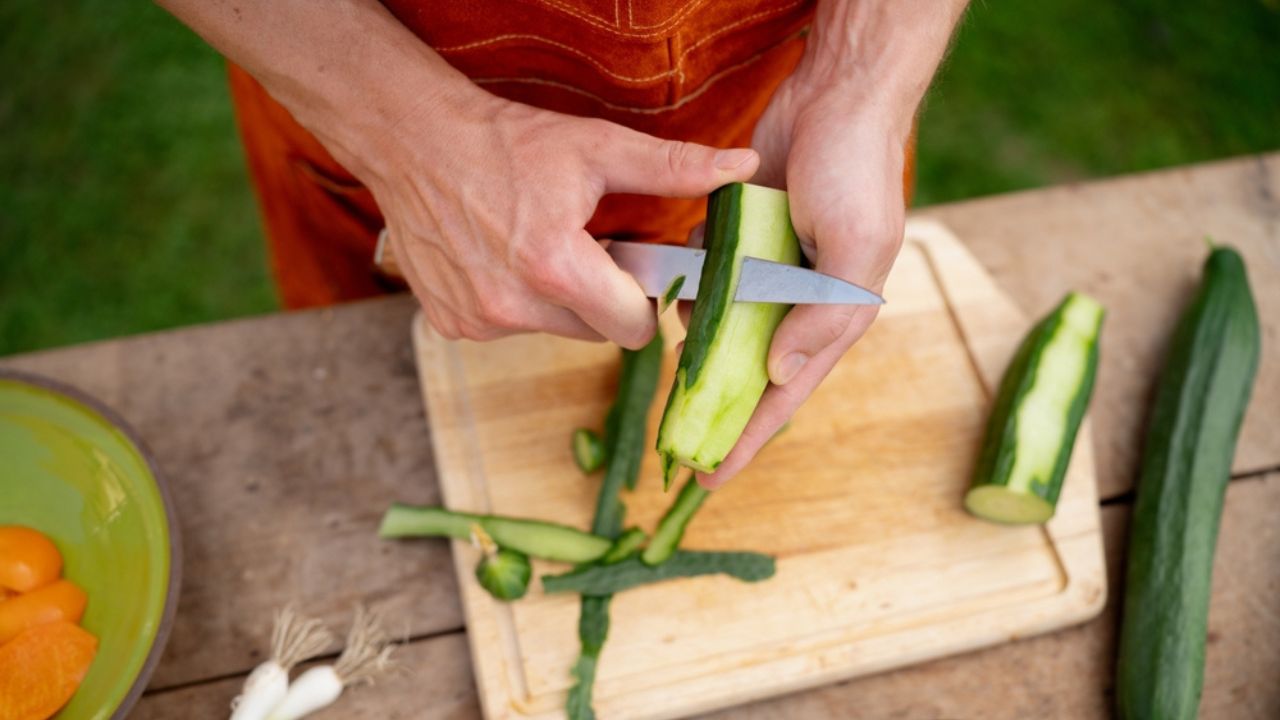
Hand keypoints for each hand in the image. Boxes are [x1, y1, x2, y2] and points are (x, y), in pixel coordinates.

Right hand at [353, 86, 757, 347]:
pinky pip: (509, 328)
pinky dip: (514, 301)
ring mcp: (477, 321)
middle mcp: (512, 306)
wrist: (414, 141)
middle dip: (600, 298)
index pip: (633, 330)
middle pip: (594, 332)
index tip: (633, 268)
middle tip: (583, 246)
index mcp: (554, 267)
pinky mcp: (450, 325)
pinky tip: (500, 257)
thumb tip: (741, 167)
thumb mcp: (596, 148)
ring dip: (556, 300)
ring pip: (552, 331)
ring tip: (537, 245)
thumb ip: (673, 168)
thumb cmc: (507, 142)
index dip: (642, 301)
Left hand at [697, 74, 911, 486]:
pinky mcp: (743, 237)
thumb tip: (780, 376)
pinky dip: (693, 288)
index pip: (786, 395)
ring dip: (698, 343)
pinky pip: (711, 276)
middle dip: (715, 408)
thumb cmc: (858, 172)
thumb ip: (823, 316)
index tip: (710, 478)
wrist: (837, 97)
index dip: (749, 439)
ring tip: (672, 360)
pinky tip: (675, 294)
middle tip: (675, 444)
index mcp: (833, 314)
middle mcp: (799, 301)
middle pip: (750, 372)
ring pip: (725, 326)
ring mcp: (770, 269)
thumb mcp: (856, 249)